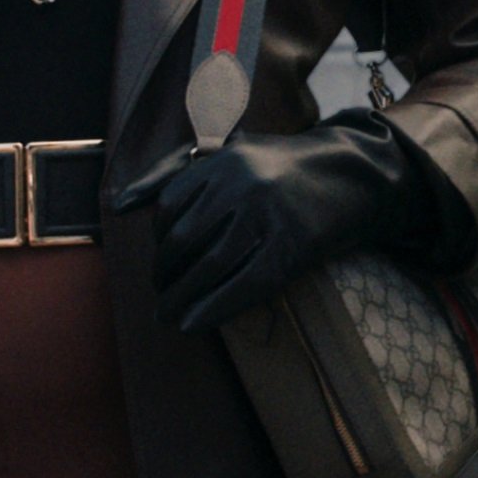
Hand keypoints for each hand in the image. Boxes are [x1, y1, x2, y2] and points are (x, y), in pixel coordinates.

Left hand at [115, 109, 449, 332]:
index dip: (159, 243)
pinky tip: (193, 325)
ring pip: (208, 267)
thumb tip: (119, 205)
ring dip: (180, 299)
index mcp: (224, 160)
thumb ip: (175, 171)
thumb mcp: (233, 153)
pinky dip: (213, 310)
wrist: (358, 175)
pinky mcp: (293, 246)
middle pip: (184, 242)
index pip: (171, 209)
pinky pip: (243, 286)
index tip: (161, 264)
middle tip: (161, 297)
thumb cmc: (286, 168)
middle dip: (165, 276)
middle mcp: (242, 184)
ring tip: (170, 316)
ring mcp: (268, 215)